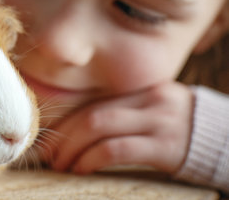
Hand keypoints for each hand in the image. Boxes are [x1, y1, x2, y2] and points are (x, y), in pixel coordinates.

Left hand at [40, 82, 193, 173]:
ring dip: (73, 149)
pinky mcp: (165, 146)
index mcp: (140, 91)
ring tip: (61, 165)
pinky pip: (118, 149)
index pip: (93, 104)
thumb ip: (122, 114)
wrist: (223, 139)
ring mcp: (158, 121)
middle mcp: (147, 101)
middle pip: (92, 115)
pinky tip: (82, 168)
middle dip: (64, 137)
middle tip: (49, 155)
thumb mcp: (152, 112)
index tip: (50, 139)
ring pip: (100, 128)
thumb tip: (78, 131)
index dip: (66, 122)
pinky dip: (92, 158)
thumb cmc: (178, 129)